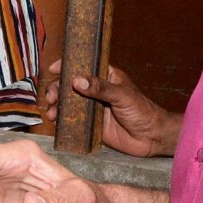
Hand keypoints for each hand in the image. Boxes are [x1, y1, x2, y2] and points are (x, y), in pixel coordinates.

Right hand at [38, 60, 180, 158]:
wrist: (151, 137)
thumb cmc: (143, 111)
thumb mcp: (122, 95)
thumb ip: (100, 88)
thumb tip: (78, 81)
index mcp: (105, 77)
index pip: (83, 66)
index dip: (67, 65)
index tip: (54, 68)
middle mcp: (96, 91)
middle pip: (70, 85)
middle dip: (57, 89)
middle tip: (51, 97)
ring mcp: (92, 107)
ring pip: (68, 103)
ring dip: (57, 106)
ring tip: (52, 112)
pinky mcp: (90, 124)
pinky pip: (72, 120)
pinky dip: (62, 120)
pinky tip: (55, 122)